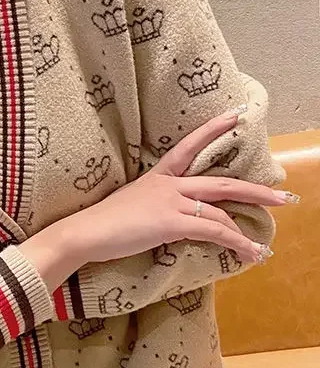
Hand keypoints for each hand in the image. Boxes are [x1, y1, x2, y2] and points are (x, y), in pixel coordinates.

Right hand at [33, 109, 294, 269]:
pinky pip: (213, 230)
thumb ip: (154, 205)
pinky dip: (235, 242)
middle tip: (282, 196)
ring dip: (244, 230)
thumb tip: (169, 218)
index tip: (235, 116)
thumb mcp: (131, 204)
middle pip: (220, 183)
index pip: (188, 146)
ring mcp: (171, 201)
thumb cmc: (102, 222)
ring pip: (220, 210)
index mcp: (157, 176)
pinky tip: (248, 252)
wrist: (86, 231)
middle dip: (255, 191)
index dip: (212, 130)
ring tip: (261, 246)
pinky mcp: (172, 222)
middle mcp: (168, 184)